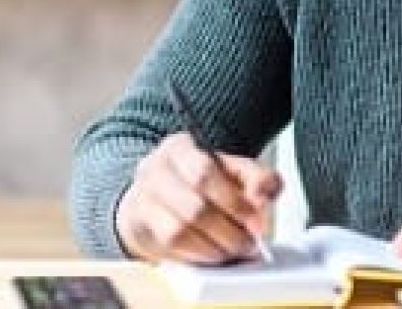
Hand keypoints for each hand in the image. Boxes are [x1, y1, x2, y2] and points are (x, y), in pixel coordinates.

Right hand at [116, 132, 281, 263]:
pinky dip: (196, 254)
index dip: (234, 201)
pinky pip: (168, 248)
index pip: (205, 172)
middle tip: (248, 242)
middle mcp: (155, 169)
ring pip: (179, 231)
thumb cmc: (199, 183)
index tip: (256, 221)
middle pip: (194, 206)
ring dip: (213, 248)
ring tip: (232, 251)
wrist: (159, 196)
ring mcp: (142, 199)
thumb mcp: (232, 170)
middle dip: (228, 230)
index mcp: (179, 147)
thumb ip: (256, 177)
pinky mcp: (137, 228)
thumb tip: (264, 195)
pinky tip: (211, 254)